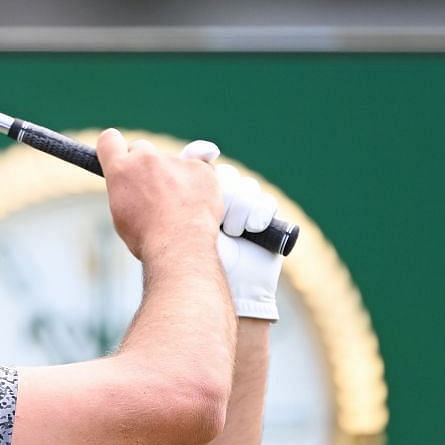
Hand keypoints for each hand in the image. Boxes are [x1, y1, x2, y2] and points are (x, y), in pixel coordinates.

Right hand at [97, 129, 221, 261]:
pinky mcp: (200, 167)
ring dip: (174, 177)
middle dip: (146, 164)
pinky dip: (198, 184)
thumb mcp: (122, 214)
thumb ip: (125, 190)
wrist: (180, 247)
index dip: (114, 147)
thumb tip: (131, 185)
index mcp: (121, 170)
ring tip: (180, 207)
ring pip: (172, 162)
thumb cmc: (148, 238)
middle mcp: (146, 158)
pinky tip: (197, 204)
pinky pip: (198, 170)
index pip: (109, 139)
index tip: (122, 157)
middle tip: (154, 189)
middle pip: (142, 149)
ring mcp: (175, 160)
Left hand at [180, 141, 282, 321]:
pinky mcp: (266, 224)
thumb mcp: (176, 222)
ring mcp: (244, 212)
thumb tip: (192, 157)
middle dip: (224, 193)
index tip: (207, 158)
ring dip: (241, 208)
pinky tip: (252, 228)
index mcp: (196, 200)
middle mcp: (221, 203)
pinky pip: (268, 203)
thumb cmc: (189, 260)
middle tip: (218, 218)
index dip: (206, 162)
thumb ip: (176, 191)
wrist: (213, 288)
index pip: (206, 167)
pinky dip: (259, 213)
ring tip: (233, 232)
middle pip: (229, 175)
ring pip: (249, 187)